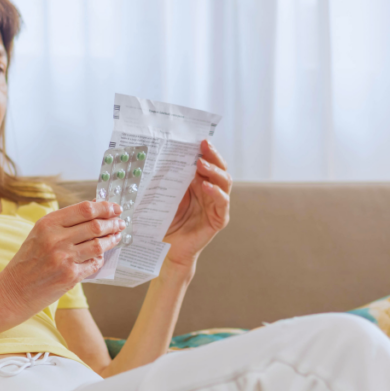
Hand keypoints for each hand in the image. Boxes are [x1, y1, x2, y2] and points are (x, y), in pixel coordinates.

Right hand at [0, 200, 124, 313]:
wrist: (14, 290)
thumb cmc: (29, 260)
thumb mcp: (40, 233)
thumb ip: (66, 220)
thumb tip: (95, 205)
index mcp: (47, 224)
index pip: (84, 209)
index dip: (104, 207)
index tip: (115, 208)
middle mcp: (55, 239)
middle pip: (95, 225)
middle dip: (113, 222)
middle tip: (120, 222)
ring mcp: (64, 258)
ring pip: (99, 244)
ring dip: (112, 239)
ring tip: (117, 236)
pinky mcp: (70, 276)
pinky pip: (94, 263)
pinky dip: (101, 258)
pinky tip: (101, 255)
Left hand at [163, 140, 231, 270]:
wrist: (166, 250)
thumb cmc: (164, 223)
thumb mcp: (165, 196)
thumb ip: (170, 179)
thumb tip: (166, 156)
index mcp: (198, 184)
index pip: (206, 162)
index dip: (204, 151)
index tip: (198, 139)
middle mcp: (210, 192)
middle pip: (219, 168)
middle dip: (213, 155)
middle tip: (203, 146)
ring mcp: (216, 205)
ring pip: (225, 182)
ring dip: (214, 171)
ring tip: (202, 164)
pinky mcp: (219, 219)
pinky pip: (222, 202)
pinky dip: (216, 192)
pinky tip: (206, 186)